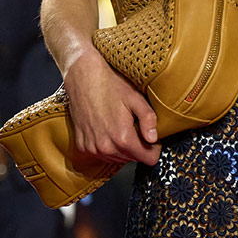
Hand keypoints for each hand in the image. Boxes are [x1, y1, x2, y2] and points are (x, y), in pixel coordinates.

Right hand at [64, 49, 161, 165]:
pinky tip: (108, 129)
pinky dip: (108, 146)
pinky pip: (103, 155)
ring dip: (123, 147)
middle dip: (139, 146)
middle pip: (133, 159)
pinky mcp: (83, 146)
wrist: (83, 78)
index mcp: (122, 137)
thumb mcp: (136, 99)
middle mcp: (106, 147)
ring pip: (118, 158)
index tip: (152, 138)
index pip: (148, 159)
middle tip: (135, 126)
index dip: (154, 149)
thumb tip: (154, 138)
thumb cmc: (110, 86)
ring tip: (121, 126)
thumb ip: (149, 120)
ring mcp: (92, 148)